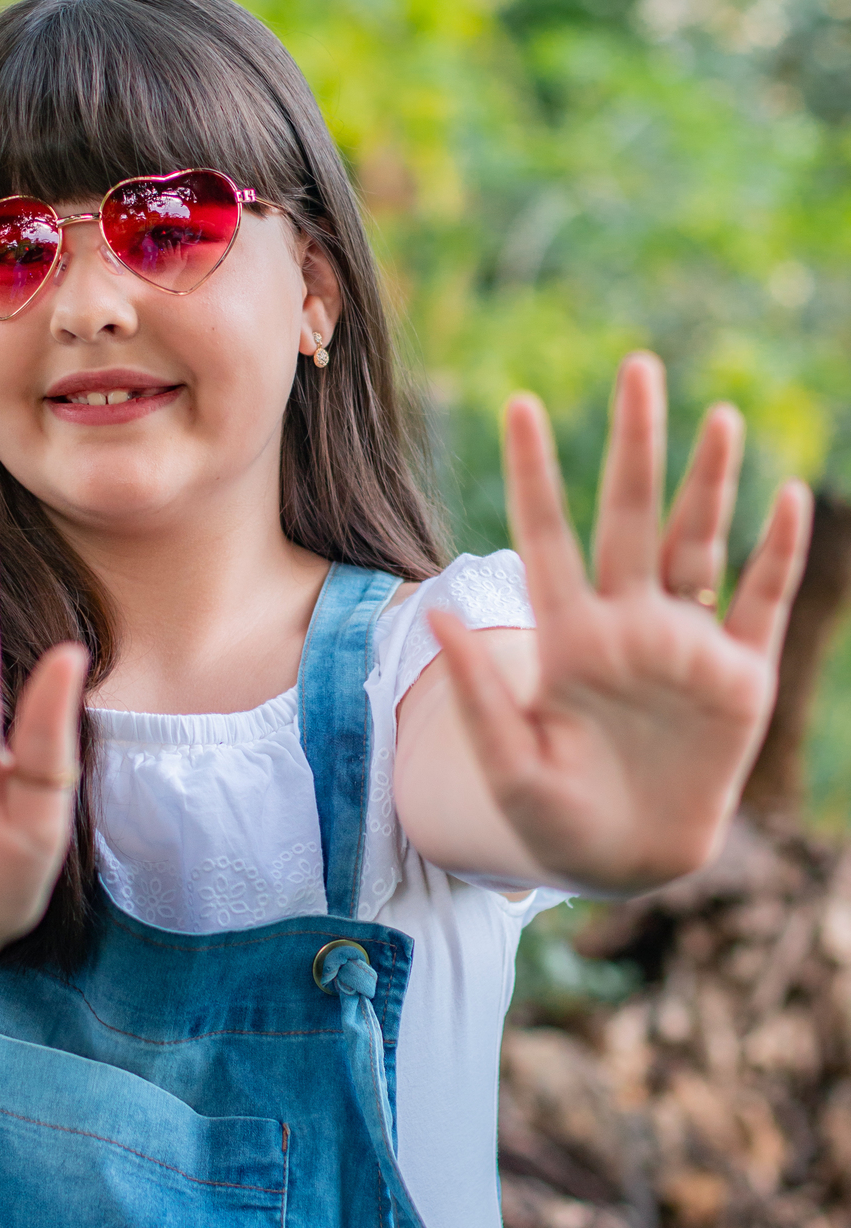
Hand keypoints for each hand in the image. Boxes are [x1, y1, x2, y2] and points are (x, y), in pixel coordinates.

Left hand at [427, 354, 811, 894]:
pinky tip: (789, 497)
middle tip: (637, 367)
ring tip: (716, 416)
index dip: (535, 474)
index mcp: (568, 638)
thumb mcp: (511, 768)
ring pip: (700, 544)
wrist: (626, 860)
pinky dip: (778, 556)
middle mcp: (628, 624)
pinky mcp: (739, 678)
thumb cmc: (555, 816)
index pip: (547, 538)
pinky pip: (762, 604)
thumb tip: (439, 618)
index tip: (519, 404)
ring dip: (710, 483)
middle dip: (636, 445)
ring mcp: (686, 645)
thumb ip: (478, 697)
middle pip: (631, 518)